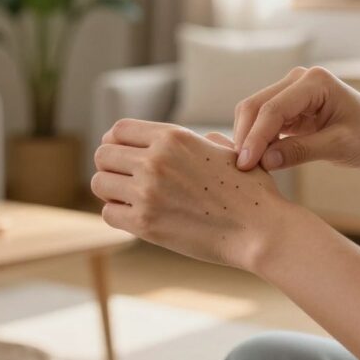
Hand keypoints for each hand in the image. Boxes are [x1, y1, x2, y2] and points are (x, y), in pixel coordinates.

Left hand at [93, 119, 293, 270]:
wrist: (260, 229)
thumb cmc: (250, 191)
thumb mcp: (229, 151)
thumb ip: (204, 142)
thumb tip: (201, 140)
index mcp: (173, 137)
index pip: (119, 129)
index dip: (115, 141)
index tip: (122, 154)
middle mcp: (155, 160)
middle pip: (103, 154)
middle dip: (110, 166)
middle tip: (124, 179)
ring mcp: (147, 192)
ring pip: (100, 183)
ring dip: (110, 190)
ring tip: (128, 198)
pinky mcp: (145, 223)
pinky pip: (108, 213)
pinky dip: (118, 214)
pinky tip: (135, 216)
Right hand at [233, 66, 359, 171]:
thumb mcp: (339, 146)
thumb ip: (301, 151)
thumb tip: (264, 161)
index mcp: (314, 81)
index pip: (273, 109)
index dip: (255, 138)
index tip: (245, 165)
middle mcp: (298, 80)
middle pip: (255, 107)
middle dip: (245, 137)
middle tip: (241, 171)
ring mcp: (291, 91)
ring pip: (254, 114)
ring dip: (248, 139)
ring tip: (247, 168)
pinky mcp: (288, 107)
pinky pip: (263, 122)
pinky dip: (257, 140)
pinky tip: (257, 161)